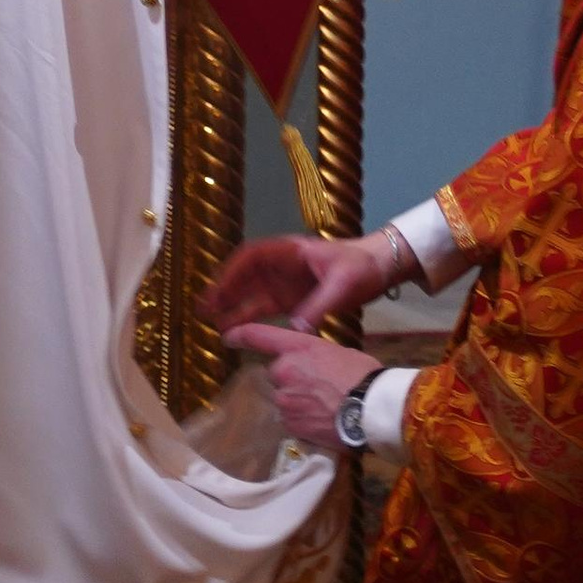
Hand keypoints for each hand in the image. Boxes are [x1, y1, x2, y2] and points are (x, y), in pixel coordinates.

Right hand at [203, 229, 389, 331]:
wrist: (380, 268)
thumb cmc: (361, 267)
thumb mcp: (342, 284)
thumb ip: (318, 306)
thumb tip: (295, 329)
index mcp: (290, 252)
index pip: (253, 256)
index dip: (233, 271)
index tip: (218, 288)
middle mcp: (281, 266)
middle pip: (245, 275)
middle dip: (223, 289)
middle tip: (202, 308)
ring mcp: (285, 283)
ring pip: (250, 293)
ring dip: (231, 304)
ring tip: (208, 319)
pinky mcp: (292, 300)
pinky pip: (263, 308)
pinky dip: (247, 317)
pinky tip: (232, 330)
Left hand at [224, 321, 382, 452]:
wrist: (371, 409)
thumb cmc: (362, 375)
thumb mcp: (337, 352)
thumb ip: (313, 355)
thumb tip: (309, 364)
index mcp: (297, 347)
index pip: (259, 335)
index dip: (240, 335)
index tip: (228, 338)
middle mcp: (283, 370)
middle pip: (276, 373)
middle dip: (291, 379)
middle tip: (318, 387)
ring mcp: (284, 398)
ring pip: (283, 398)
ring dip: (297, 401)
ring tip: (325, 406)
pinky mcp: (289, 423)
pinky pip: (290, 419)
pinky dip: (302, 419)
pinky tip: (322, 420)